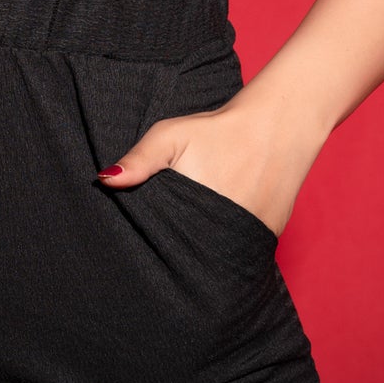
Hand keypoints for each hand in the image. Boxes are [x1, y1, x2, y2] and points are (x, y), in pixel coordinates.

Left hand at [94, 97, 321, 239]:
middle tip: (163, 242)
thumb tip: (105, 180)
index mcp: (193, 212)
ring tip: (190, 238)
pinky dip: (227, 247)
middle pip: (188, 256)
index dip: (149, 245)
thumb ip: (140, 159)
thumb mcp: (171, 135)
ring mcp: (249, 239)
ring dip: (201, 254)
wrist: (279, 124)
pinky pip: (239, 251)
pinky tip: (217, 232)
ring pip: (215, 258)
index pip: (162, 245)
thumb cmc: (219, 129)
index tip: (137, 244)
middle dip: (173, 254)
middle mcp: (223, 233)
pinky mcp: (268, 239)